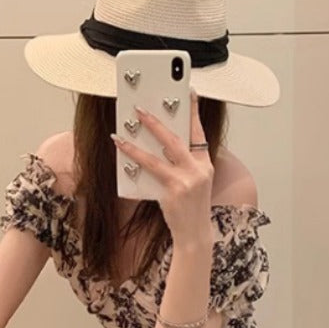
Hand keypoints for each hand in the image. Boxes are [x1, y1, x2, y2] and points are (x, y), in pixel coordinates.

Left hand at [111, 87, 214, 246]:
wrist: (194, 234)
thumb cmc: (190, 210)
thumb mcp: (193, 184)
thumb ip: (182, 166)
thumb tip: (159, 149)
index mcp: (205, 165)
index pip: (199, 133)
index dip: (193, 112)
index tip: (189, 93)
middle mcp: (198, 169)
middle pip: (177, 138)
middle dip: (157, 121)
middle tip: (140, 109)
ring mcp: (186, 180)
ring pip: (160, 153)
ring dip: (139, 140)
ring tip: (123, 130)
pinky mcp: (173, 190)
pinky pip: (150, 170)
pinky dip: (135, 159)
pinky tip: (123, 151)